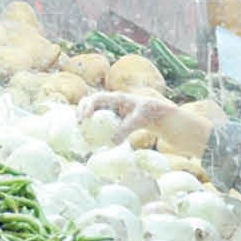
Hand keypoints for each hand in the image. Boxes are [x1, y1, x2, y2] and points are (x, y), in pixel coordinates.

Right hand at [80, 92, 199, 149]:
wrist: (161, 117)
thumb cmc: (152, 114)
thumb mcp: (140, 120)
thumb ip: (126, 129)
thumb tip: (112, 142)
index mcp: (118, 98)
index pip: (98, 98)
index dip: (88, 106)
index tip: (84, 118)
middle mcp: (113, 102)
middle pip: (91, 102)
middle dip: (82, 110)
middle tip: (79, 125)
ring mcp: (114, 110)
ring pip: (95, 111)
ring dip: (86, 119)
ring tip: (81, 131)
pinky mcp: (116, 119)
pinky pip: (102, 121)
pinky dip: (96, 128)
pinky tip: (93, 138)